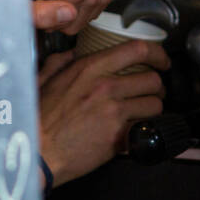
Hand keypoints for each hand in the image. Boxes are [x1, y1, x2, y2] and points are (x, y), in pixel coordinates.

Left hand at [0, 0, 115, 34]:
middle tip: (56, 21)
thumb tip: (69, 13)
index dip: (65, 16)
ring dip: (86, 13)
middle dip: (76, 17)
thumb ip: (37, 14)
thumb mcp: (15, 4)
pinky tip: (75, 2)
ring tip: (64, 12)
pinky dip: (94, 4)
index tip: (49, 22)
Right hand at [35, 38, 169, 187]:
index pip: (137, 50)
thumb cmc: (39, 117)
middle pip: (152, 79)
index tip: (161, 60)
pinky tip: (135, 130)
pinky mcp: (118, 135)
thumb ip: (61, 61)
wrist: (38, 150)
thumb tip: (72, 52)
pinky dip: (144, 129)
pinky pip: (145, 127)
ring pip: (154, 104)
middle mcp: (105, 86)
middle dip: (156, 86)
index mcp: (89, 68)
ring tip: (143, 112)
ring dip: (152, 108)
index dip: (157, 54)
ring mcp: (113, 111)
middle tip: (152, 92)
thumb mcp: (45, 78)